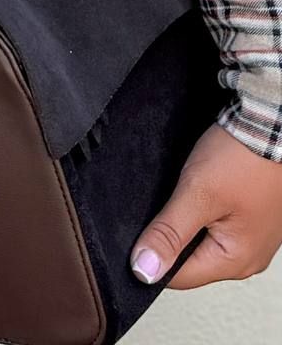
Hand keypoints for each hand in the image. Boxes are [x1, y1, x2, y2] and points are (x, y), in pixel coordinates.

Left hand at [130, 121, 281, 288]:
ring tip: (177, 195)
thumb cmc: (243, 157)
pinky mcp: (248, 217)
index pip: (178, 278)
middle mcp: (247, 256)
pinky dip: (197, 211)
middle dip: (168, 237)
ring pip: (199, 240)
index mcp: (236, 261)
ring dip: (182, 222)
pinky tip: (191, 191)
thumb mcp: (197, 193)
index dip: (150, 259)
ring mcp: (250, 236)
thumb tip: (144, 270)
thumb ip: (169, 233)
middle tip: (158, 207)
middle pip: (189, 260)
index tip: (135, 235)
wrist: (270, 125)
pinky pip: (213, 224)